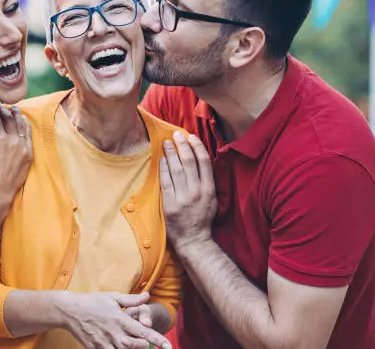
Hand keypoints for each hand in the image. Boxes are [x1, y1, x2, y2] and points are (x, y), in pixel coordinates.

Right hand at [0, 102, 32, 206]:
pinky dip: (26, 126)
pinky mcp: (29, 154)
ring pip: (22, 125)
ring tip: (13, 108)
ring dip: (17, 115)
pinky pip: (29, 135)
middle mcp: (13, 140)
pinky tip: (23, 121)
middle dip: (4, 110)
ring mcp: (23, 147)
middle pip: (10, 119)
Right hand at [63, 291, 171, 348]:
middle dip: (145, 345)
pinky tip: (119, 345)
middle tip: (146, 340)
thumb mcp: (114, 297)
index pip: (144, 333)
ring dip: (132, 348)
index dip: (158, 340)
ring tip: (133, 342)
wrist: (70, 311)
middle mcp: (114, 334)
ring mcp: (105, 344)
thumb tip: (148, 295)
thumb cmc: (93, 302)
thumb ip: (132, 300)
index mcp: (121, 320)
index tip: (168, 346)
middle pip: (137, 346)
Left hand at [160, 131, 216, 249]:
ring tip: (167, 143)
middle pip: (189, 162)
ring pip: (176, 169)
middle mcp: (197, 192)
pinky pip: (166, 182)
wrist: (194, 241)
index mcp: (209, 190)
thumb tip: (201, 162)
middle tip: (176, 134)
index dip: (197, 147)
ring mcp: (183, 198)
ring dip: (171, 154)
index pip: (204, 162)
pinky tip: (161, 159)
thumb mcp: (212, 201)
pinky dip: (163, 169)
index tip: (192, 137)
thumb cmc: (203, 220)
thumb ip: (207, 183)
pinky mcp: (170, 204)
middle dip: (182, 146)